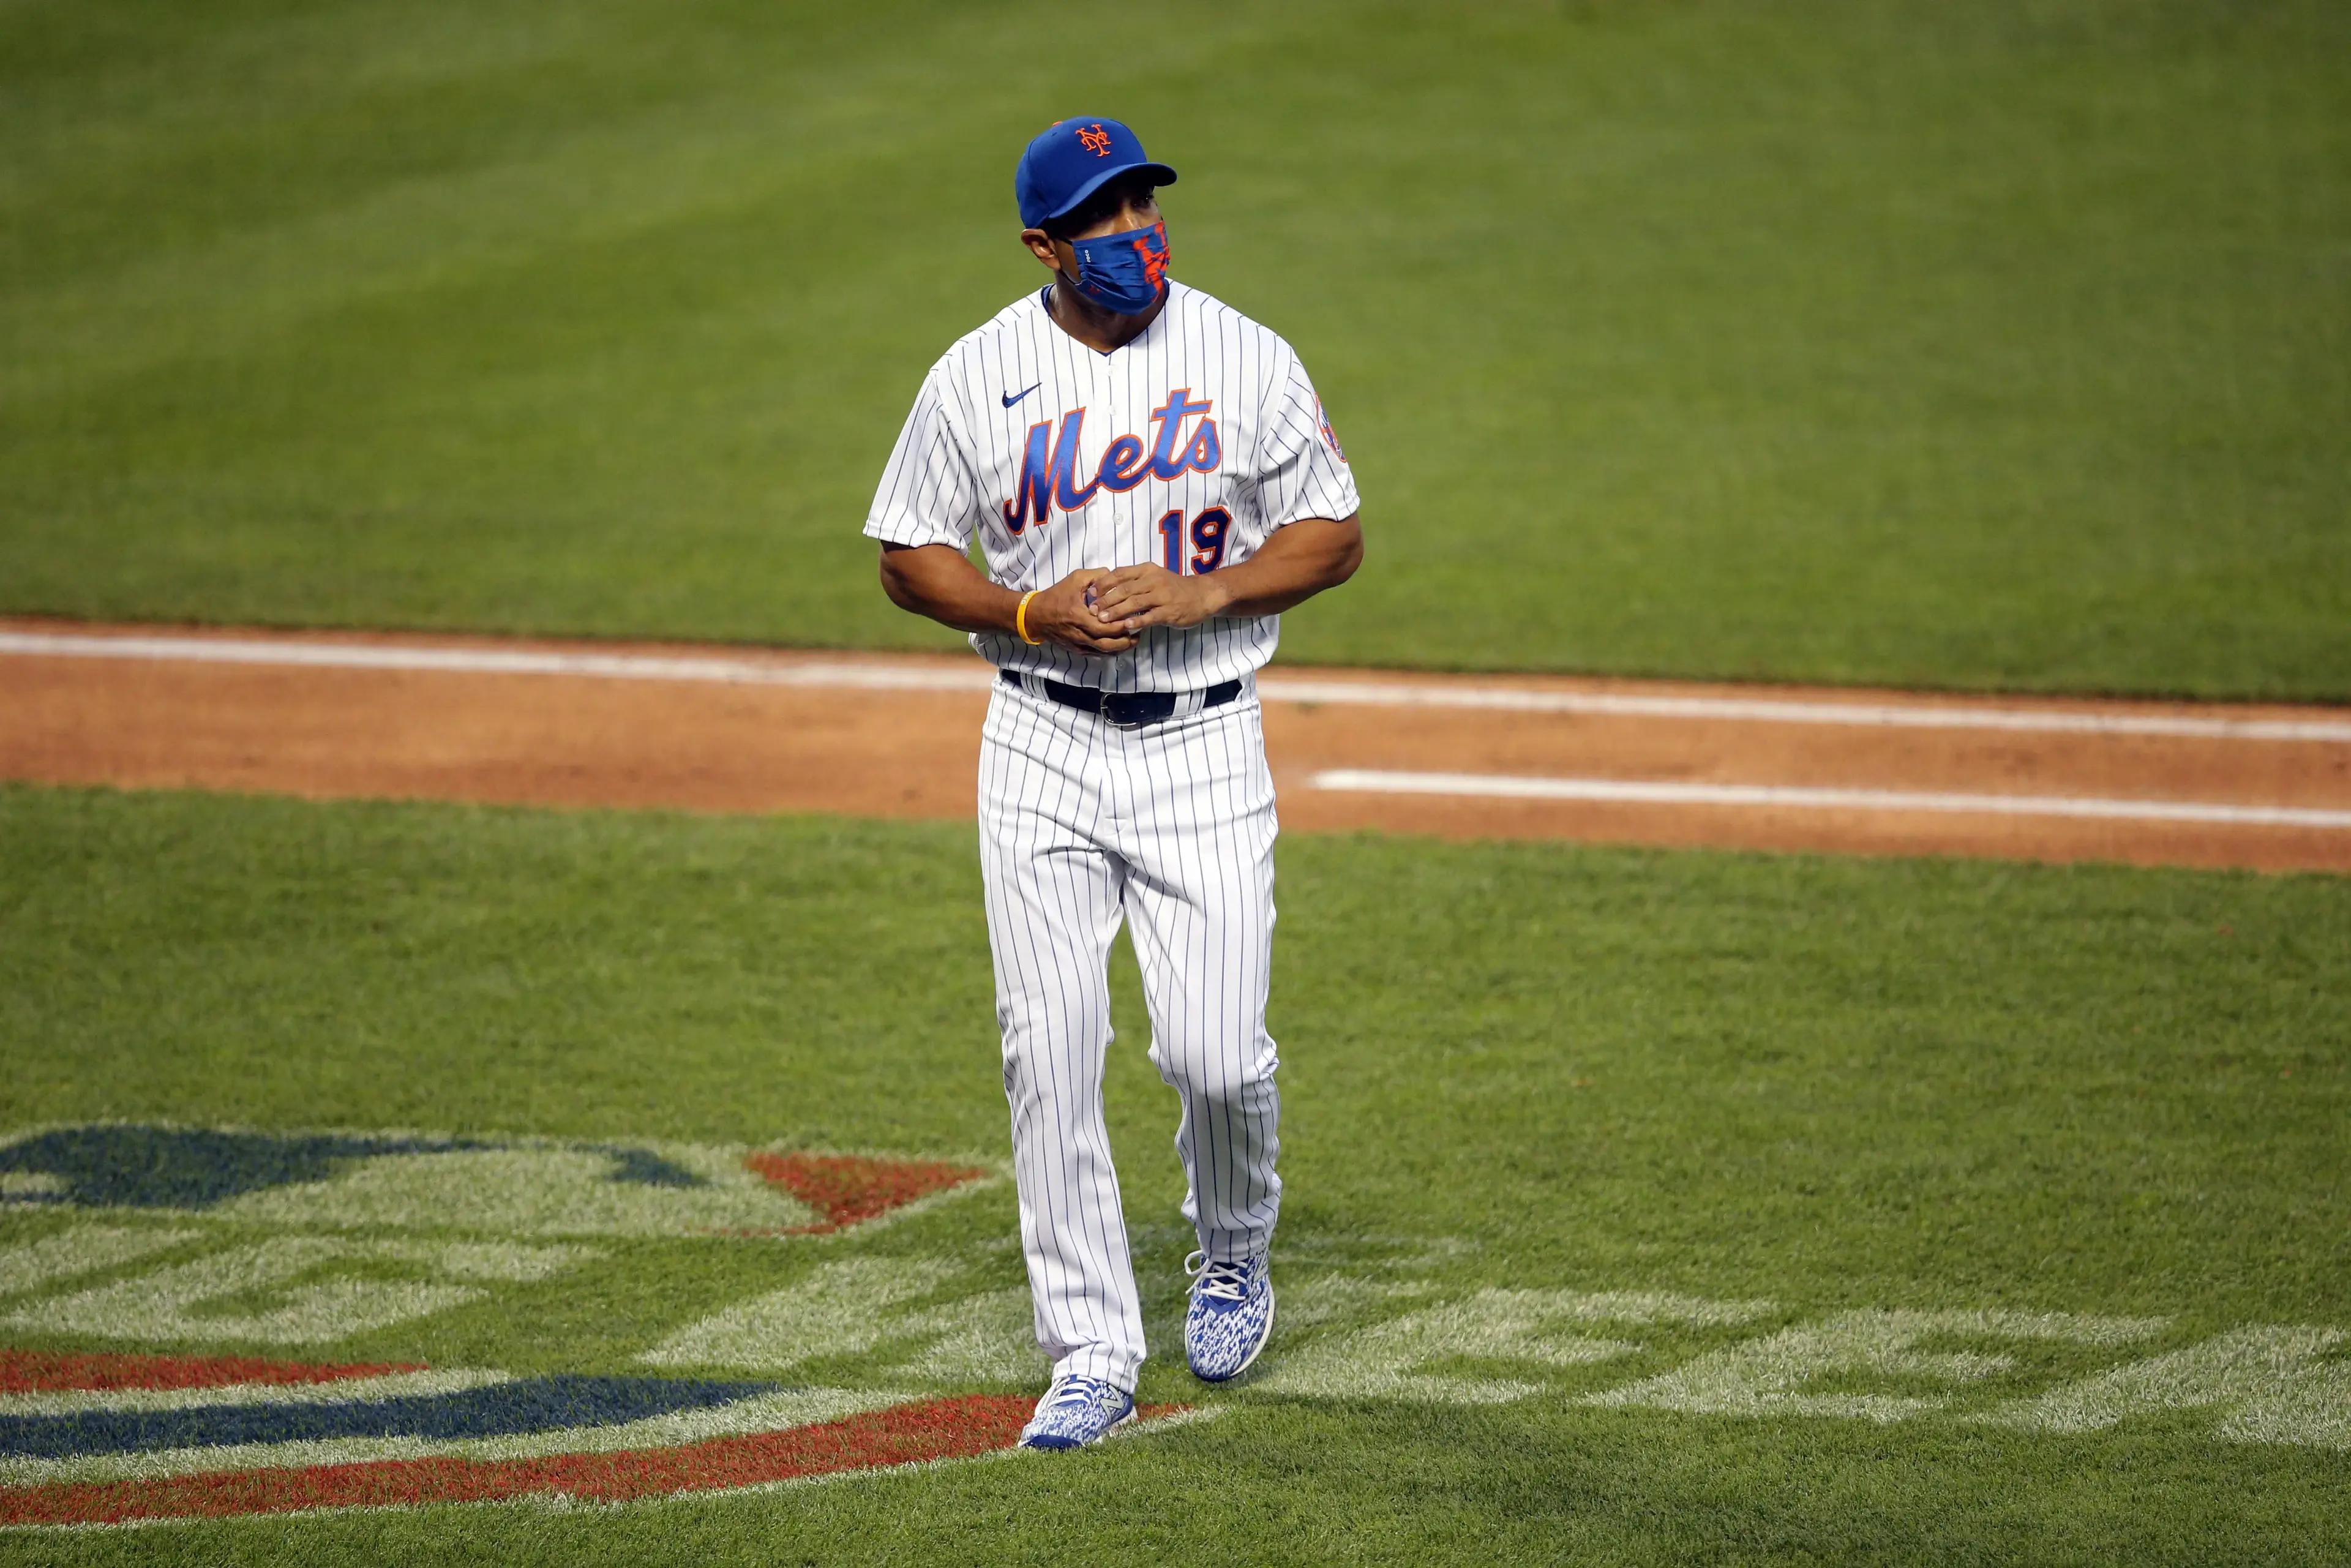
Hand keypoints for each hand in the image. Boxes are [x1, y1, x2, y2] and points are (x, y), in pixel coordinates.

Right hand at [1024, 569, 1135, 655]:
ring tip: (1133, 640)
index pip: (1105, 626)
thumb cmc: (1056, 595)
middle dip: (1125, 639)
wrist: (1035, 615)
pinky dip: (1110, 652)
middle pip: (1107, 643)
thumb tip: (1114, 575)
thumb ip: (1096, 576)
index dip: (1121, 625)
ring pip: (1104, 652)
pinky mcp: (1077, 650)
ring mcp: (1078, 644)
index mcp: (1079, 616)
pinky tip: (1120, 645)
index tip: (1134, 617)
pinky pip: (1097, 654)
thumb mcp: (1075, 579)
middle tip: (1138, 630)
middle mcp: (1079, 634)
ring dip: (1120, 648)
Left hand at [1083, 564, 1231, 633]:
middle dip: (1106, 600)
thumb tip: (1109, 589)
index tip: (1091, 593)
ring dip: (1116, 611)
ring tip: (1103, 620)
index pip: (1120, 573)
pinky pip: (1150, 616)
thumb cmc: (1175, 587)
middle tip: (1092, 610)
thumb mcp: (1155, 577)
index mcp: (1147, 570)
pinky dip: (1137, 621)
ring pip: (1135, 602)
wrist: (1202, 594)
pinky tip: (1126, 627)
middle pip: (1124, 589)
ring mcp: (1162, 596)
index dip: (1104, 583)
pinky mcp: (1169, 611)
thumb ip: (1135, 581)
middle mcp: (1154, 580)